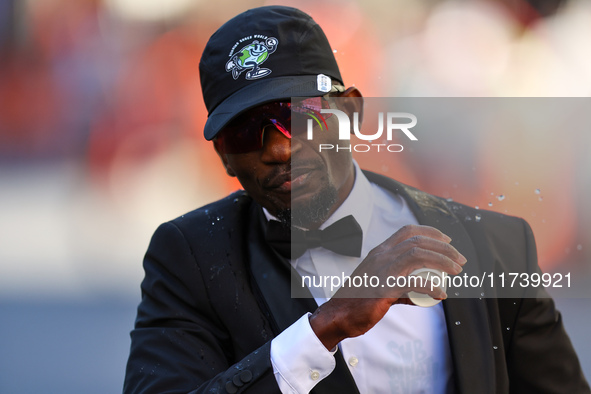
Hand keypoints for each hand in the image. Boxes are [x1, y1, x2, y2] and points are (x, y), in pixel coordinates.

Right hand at [309, 224, 465, 349]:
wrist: (338, 314)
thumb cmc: (359, 301)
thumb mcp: (379, 284)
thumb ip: (403, 288)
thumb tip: (428, 294)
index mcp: (380, 252)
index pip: (408, 231)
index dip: (431, 232)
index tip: (448, 240)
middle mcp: (381, 256)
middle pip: (418, 242)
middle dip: (444, 248)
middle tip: (459, 260)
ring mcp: (382, 271)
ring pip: (417, 255)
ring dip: (442, 260)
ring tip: (456, 271)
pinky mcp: (384, 289)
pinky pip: (413, 284)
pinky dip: (430, 287)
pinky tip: (441, 294)